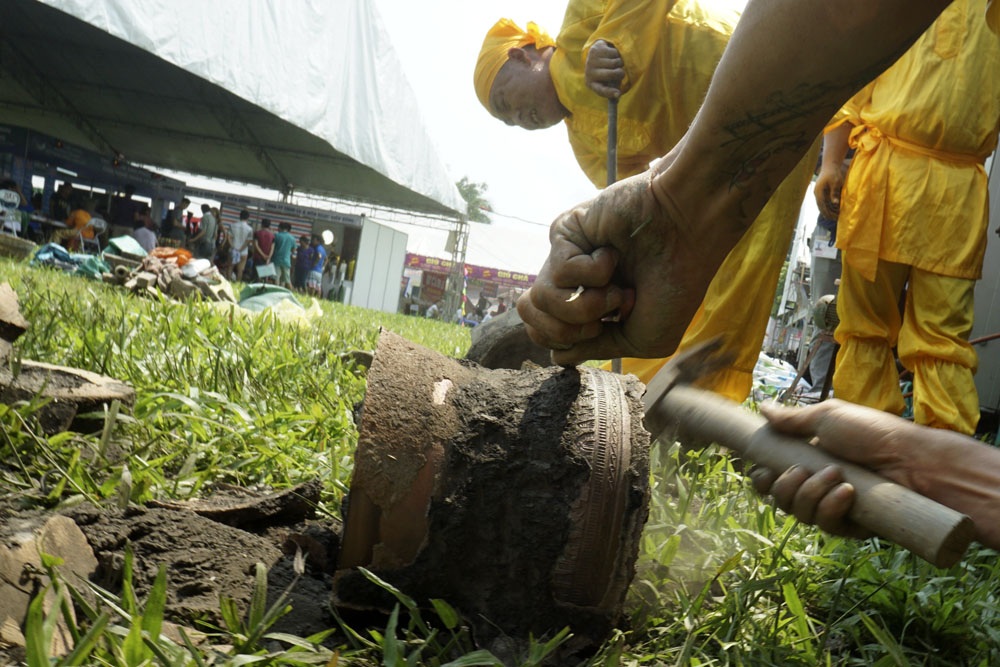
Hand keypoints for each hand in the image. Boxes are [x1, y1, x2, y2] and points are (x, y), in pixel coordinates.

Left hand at [517, 152, 727, 363]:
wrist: (689, 233)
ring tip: (617, 289)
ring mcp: (564, 258)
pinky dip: (595, 272)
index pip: (547, 340)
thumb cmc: (675, 285)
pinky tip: (613, 255)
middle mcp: (572, 285)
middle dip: (574, 330)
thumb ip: (596, 350)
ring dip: (588, 305)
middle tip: (611, 312)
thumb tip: (555, 356)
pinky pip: (559, 271)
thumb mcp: (644, 339)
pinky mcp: (562, 233)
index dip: (573, 343)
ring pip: (541, 301)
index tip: (611, 328)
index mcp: (586, 310)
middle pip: (534, 326)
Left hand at [585, 40, 624, 98]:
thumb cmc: (604, 71)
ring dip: (620, 62)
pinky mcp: (596, 49)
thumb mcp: (607, 82)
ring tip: (614, 63)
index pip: (601, 90)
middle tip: (621, 73)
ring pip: (616, 62)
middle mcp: (589, 73)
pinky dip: (617, 54)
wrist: (595, 53)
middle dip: (621, 73)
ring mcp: (592, 60)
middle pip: (612, 74)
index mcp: (591, 84)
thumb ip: (612, 90)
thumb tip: (617, 98)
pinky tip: (611, 55)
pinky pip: (615, 52)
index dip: (610, 93)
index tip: (618, 94)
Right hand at [750, 400, 920, 537]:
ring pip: (801, 514)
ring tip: (836, 476)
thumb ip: (792, 419)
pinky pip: (827, 526)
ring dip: (810, 495)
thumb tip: (762, 408)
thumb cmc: (873, 433)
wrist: (912, 459)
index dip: (762, 479)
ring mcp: (834, 506)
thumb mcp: (828, 417)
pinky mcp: (852, 525)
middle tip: (801, 472)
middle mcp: (818, 485)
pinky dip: (830, 509)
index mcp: (808, 459)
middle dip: (784, 488)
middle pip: (781, 499)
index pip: (772, 477)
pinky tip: (846, 494)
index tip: (761, 471)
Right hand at [813, 164, 844, 218]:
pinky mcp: (821, 192)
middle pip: (821, 206)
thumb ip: (834, 193)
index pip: (821, 205)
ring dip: (828, 211)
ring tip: (836, 216)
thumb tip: (835, 204)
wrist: (830, 165)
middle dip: (828, 214)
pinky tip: (834, 209)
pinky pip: (824, 201)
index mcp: (818, 191)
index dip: (827, 212)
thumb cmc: (833, 173)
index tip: (833, 218)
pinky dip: (829, 206)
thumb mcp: (835, 183)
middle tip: (835, 219)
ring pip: (822, 205)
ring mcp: (818, 193)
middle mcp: (817, 193)